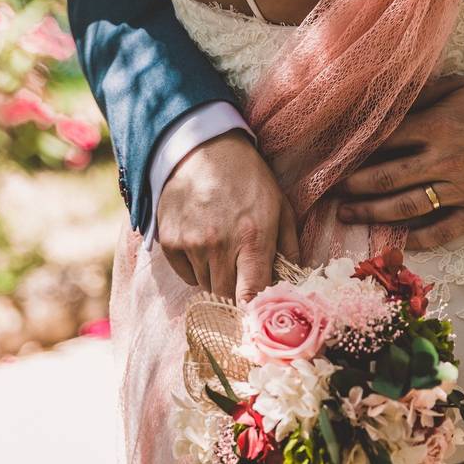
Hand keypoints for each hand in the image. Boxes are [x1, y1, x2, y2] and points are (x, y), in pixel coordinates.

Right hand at [157, 130, 298, 303]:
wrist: (202, 148)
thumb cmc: (248, 178)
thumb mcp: (280, 206)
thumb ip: (289, 247)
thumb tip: (294, 283)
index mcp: (252, 238)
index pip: (250, 296)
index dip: (253, 311)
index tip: (256, 315)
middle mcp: (218, 245)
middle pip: (226, 297)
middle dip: (236, 294)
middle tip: (241, 276)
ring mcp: (191, 244)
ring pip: (205, 287)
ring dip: (216, 279)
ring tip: (222, 251)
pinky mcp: (169, 241)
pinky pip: (185, 275)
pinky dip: (196, 269)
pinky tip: (202, 244)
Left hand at [334, 75, 463, 249]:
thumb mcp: (459, 86)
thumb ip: (420, 96)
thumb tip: (382, 100)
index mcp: (437, 126)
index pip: (385, 142)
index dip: (355, 152)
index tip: (332, 159)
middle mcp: (445, 160)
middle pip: (386, 178)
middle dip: (352, 187)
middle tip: (327, 192)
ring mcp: (461, 188)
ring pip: (407, 207)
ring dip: (371, 214)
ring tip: (346, 216)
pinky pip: (443, 231)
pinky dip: (419, 240)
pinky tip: (396, 242)